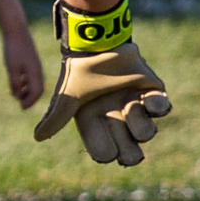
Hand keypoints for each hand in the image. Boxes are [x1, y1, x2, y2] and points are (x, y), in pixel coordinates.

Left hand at [4, 40, 46, 112]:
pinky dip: (26, 83)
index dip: (30, 101)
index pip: (37, 93)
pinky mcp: (31, 61)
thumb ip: (15, 83)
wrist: (17, 31)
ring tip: (16, 94)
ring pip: (34, 83)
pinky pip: (32, 76)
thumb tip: (17, 95)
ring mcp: (35, 65)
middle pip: (38, 89)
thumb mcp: (12, 68)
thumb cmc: (13, 49)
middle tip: (21, 104)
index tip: (22, 107)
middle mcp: (38, 71)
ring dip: (27, 90)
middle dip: (29, 98)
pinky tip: (17, 82)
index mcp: (35, 73)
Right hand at [34, 38, 169, 164]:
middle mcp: (115, 118)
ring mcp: (134, 105)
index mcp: (96, 123)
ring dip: (142, 125)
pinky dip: (158, 107)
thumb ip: (56, 118)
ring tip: (132, 107)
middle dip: (132, 155)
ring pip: (147, 132)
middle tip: (134, 157)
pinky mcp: (150, 91)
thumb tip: (37, 138)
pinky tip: (148, 101)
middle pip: (129, 150)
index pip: (104, 151)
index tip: (106, 153)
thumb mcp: (67, 97)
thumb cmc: (80, 71)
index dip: (106, 154)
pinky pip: (161, 107)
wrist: (99, 43)